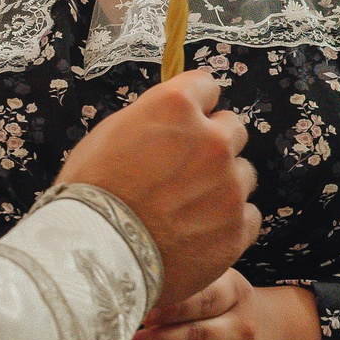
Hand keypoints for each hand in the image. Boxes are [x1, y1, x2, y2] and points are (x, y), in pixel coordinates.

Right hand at [54, 69, 258, 306]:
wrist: (95, 254)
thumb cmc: (90, 192)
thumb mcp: (109, 135)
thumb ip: (151, 121)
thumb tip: (170, 124)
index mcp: (176, 108)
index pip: (206, 86)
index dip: (193, 105)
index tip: (184, 122)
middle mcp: (212, 140)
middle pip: (232, 128)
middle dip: (212, 144)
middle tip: (184, 169)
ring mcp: (230, 186)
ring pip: (243, 174)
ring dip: (222, 184)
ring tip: (188, 208)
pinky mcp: (238, 228)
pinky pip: (248, 216)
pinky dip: (228, 222)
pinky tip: (199, 233)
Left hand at [121, 269, 321, 339]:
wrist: (269, 339)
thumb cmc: (220, 308)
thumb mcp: (212, 287)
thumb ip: (179, 294)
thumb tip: (130, 307)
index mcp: (234, 293)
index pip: (204, 298)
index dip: (173, 306)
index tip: (144, 312)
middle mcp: (240, 329)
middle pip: (198, 336)